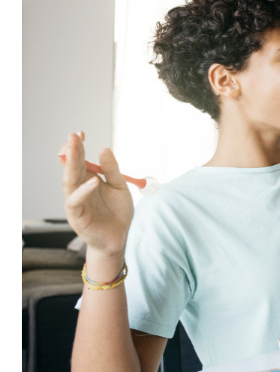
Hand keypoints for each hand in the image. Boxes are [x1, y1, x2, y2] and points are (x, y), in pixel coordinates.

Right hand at [59, 132, 133, 260]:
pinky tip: (93, 181)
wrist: (119, 238)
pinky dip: (83, 191)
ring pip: (68, 181)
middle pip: (71, 168)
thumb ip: (112, 170)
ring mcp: (76, 202)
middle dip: (71, 151)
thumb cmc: (117, 213)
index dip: (78, 147)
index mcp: (87, 180)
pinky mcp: (76, 216)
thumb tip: (103, 149)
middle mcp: (78, 189)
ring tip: (75, 149)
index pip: (78, 161)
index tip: (80, 133)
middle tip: (73, 136)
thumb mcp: (120, 187)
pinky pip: (75, 201)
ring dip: (71, 165)